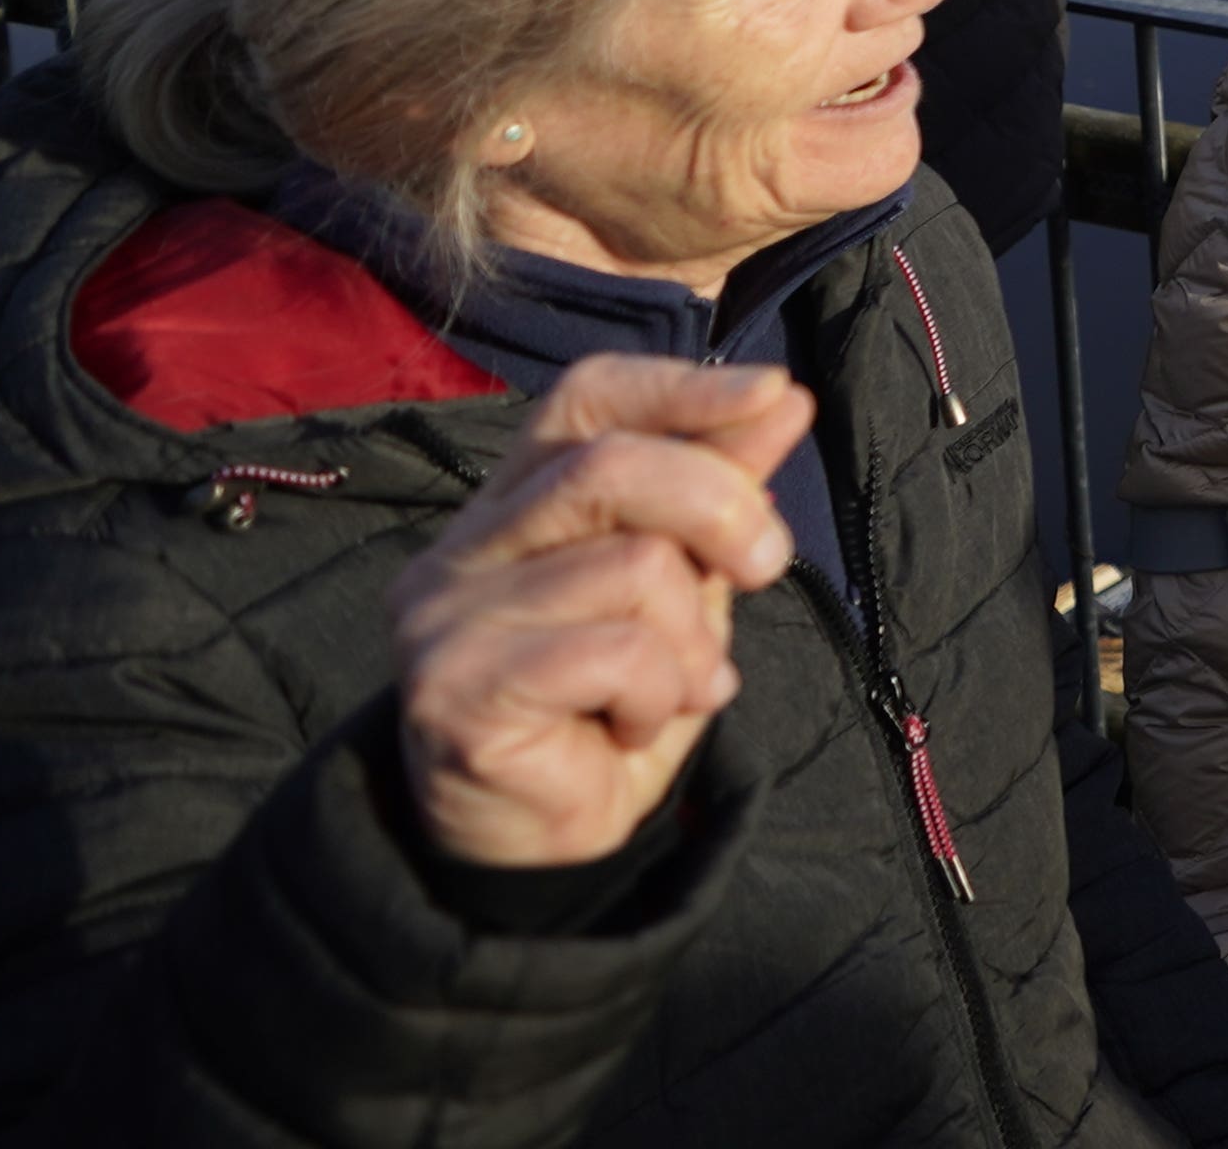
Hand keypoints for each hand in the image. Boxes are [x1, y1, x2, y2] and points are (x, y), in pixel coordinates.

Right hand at [390, 355, 810, 873]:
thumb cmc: (612, 700)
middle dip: (721, 506)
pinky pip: (615, 653)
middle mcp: (464, 544)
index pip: (585, 398)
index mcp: (515, 499)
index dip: (680, 387)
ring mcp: (446, 613)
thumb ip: (719, 494)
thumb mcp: (686, 583)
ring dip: (692, 636)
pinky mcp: (453, 686)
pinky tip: (634, 726)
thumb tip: (782, 400)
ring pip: (631, 565)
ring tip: (678, 686)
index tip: (775, 394)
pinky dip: (659, 691)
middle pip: (610, 466)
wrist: (537, 840)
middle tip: (768, 564)